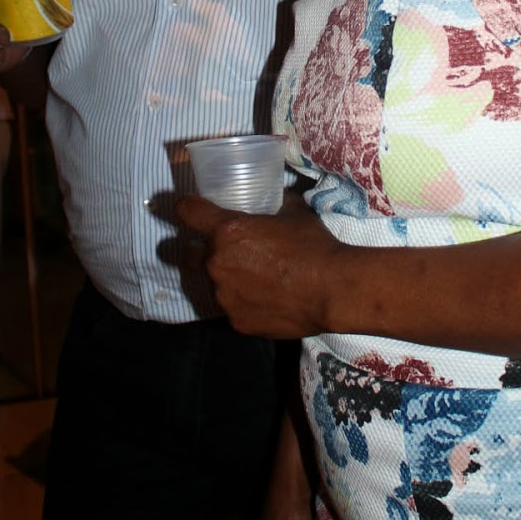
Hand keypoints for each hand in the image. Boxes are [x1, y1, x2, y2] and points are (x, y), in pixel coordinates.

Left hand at [176, 190, 342, 337]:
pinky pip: (233, 307)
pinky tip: (267, 300)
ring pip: (214, 283)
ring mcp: (225, 296)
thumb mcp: (294, 212)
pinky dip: (245, 302)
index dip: (188, 208)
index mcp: (227, 231)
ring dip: (228, 278)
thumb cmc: (313, 246)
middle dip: (203, 249)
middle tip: (227, 249)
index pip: (188, 212)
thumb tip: (275, 198)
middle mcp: (217, 264)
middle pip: (191, 253)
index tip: (190, 209)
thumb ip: (275, 204)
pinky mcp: (237, 322)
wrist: (332, 290)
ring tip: (257, 279)